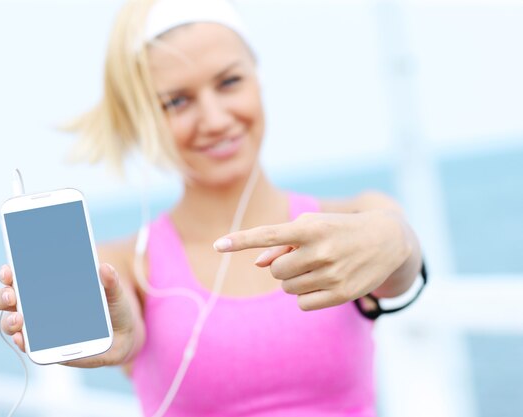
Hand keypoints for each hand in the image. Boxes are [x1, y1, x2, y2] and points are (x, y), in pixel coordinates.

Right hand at [0, 263, 142, 366]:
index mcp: (47, 285)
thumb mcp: (114, 293)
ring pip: (13, 323)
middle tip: (11, 295)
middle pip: (7, 299)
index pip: (20, 276)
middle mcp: (36, 306)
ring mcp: (39, 328)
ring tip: (18, 320)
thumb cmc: (111, 307)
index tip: (8, 270)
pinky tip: (23, 341)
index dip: (9, 273)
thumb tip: (105, 268)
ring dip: (10, 321)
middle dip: (3, 296)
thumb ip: (110, 282)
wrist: (122, 335)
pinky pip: (29, 347)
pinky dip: (24, 344)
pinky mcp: (47, 347)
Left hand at [213, 210, 410, 310]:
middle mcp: (320, 250)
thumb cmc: (338, 229)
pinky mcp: (341, 294)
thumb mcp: (312, 226)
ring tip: (318, 267)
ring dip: (295, 280)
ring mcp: (332, 273)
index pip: (268, 235)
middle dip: (283, 266)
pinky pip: (302, 304)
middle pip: (276, 271)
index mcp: (310, 227)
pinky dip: (306, 296)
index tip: (217, 245)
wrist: (386, 240)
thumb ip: (282, 243)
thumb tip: (258, 263)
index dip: (240, 240)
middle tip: (303, 258)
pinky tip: (323, 283)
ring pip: (287, 288)